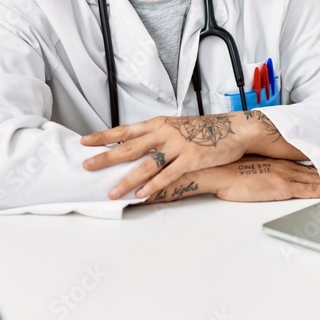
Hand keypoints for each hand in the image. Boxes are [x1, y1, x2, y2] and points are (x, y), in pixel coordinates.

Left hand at [81, 113, 252, 199]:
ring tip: (112, 192)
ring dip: (127, 180)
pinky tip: (142, 195)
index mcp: (158, 124)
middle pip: (129, 147)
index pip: (124, 130)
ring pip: (146, 165)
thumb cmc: (204, 130)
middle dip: (105, 158)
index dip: (103, 136)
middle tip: (87, 166)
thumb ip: (156, 136)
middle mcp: (164, 132)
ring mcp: (178, 145)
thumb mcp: (176, 127)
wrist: (234, 129)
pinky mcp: (191, 158)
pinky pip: (168, 175)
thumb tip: (135, 147)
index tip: (85, 142)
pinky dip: (153, 186)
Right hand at [209, 156, 319, 201]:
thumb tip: (265, 175)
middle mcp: (285, 167)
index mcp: (278, 162)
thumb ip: (262, 171)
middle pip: (319, 170)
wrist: (217, 169)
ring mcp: (285, 175)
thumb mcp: (249, 167)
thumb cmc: (228, 170)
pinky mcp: (281, 186)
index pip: (308, 164)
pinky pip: (309, 189)